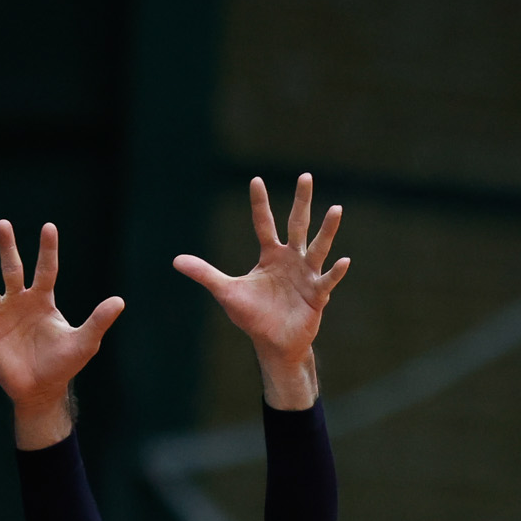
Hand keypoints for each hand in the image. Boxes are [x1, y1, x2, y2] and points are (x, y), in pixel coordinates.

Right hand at [0, 221, 123, 447]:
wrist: (42, 388)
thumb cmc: (64, 363)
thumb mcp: (85, 342)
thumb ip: (99, 320)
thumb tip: (120, 301)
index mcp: (43, 301)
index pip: (46, 270)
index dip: (48, 250)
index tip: (49, 227)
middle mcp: (19, 302)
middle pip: (13, 270)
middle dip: (9, 248)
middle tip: (3, 223)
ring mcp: (1, 316)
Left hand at [174, 174, 349, 408]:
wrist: (274, 343)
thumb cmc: (253, 316)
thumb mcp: (227, 292)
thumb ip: (205, 274)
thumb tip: (176, 260)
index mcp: (270, 255)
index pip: (264, 224)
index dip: (259, 203)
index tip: (255, 179)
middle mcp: (291, 259)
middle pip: (297, 224)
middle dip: (301, 201)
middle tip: (305, 176)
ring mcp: (306, 275)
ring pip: (317, 247)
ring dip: (327, 229)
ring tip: (336, 208)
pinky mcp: (317, 294)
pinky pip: (327, 279)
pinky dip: (336, 271)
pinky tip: (344, 261)